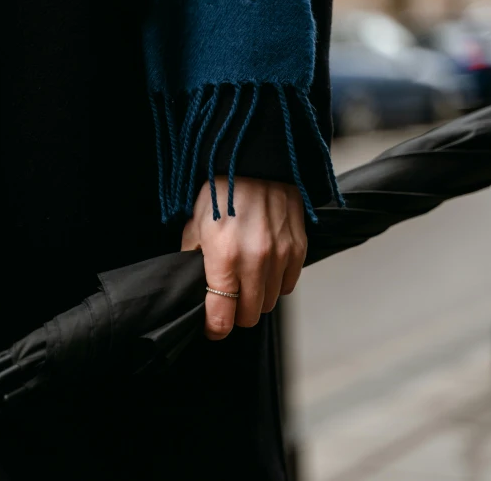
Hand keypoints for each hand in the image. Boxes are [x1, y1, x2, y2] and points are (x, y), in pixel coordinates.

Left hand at [181, 176, 307, 339]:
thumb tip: (193, 285)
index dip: (214, 328)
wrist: (256, 161)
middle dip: (236, 314)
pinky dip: (276, 283)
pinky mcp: (298, 249)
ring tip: (246, 280)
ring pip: (269, 303)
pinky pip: (288, 284)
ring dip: (256, 298)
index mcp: (224, 257)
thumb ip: (193, 259)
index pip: (222, 317)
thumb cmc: (222, 190)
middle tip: (227, 300)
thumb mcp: (195, 225)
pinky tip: (264, 268)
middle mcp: (255, 261)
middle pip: (249, 316)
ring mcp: (280, 256)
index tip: (211, 326)